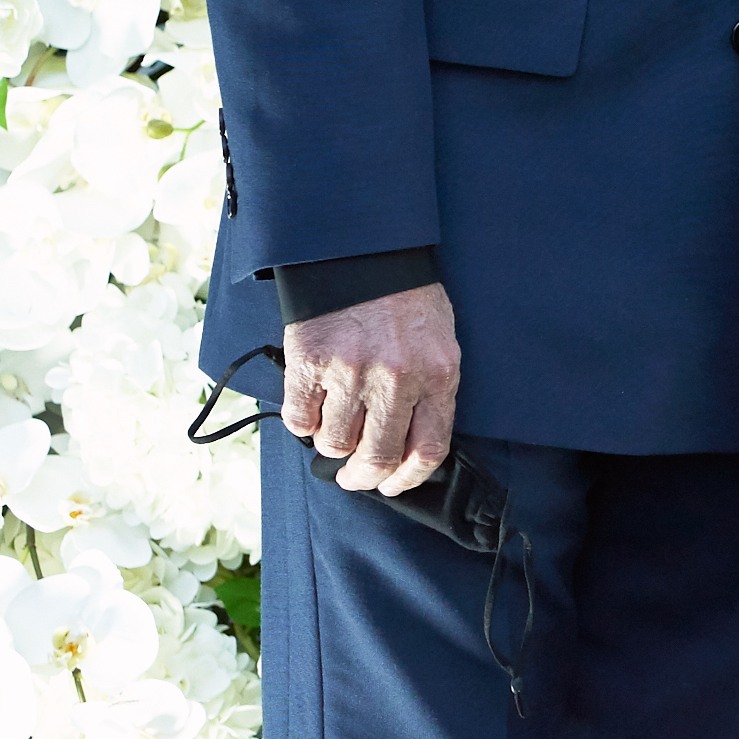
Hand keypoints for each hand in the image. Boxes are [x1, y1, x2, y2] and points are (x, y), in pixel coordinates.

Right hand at [282, 283, 460, 495]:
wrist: (365, 255)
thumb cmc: (406, 302)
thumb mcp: (439, 344)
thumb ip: (431, 393)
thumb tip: (409, 448)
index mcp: (438, 374)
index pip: (428, 450)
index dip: (407, 478)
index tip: (392, 483)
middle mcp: (397, 380)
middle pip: (377, 458)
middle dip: (363, 476)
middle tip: (354, 474)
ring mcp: (351, 373)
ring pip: (335, 444)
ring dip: (332, 444)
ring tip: (335, 425)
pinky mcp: (311, 365)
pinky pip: (300, 420)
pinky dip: (304, 422)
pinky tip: (313, 405)